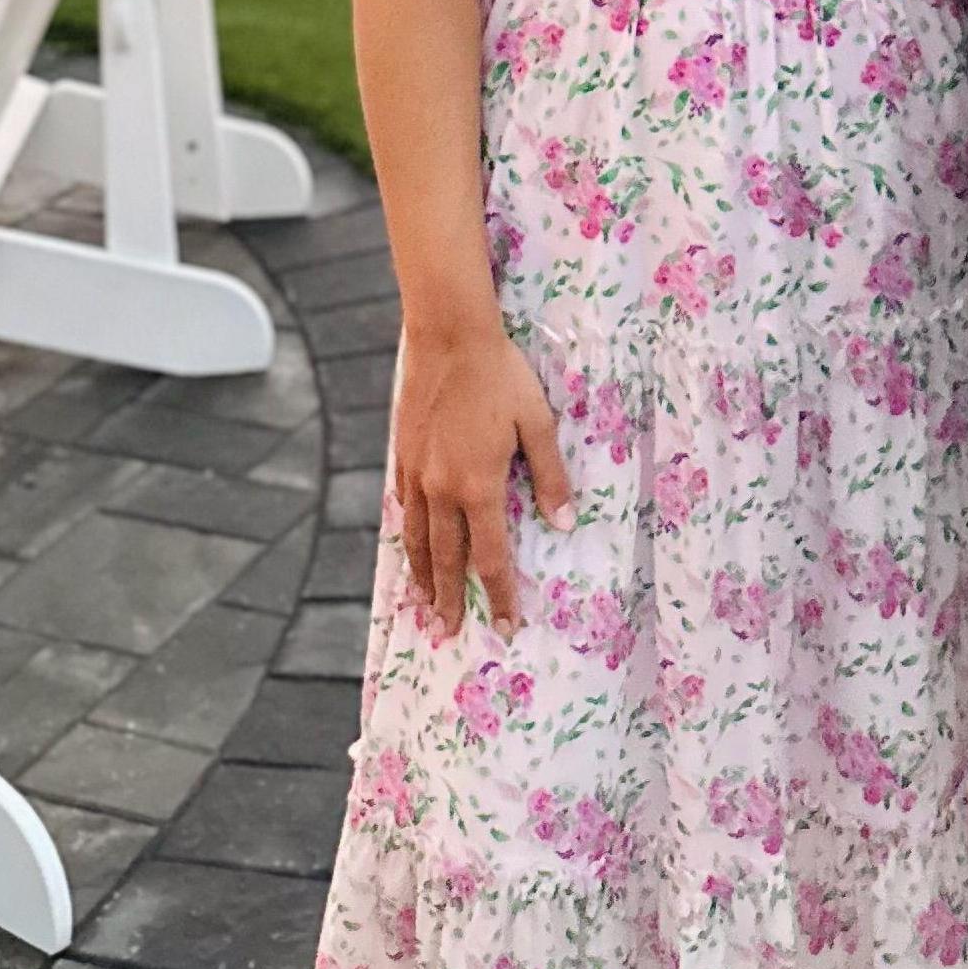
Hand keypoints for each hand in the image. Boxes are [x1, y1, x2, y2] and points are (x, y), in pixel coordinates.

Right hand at [391, 319, 571, 632]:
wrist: (449, 337)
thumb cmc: (501, 375)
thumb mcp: (537, 422)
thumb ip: (550, 476)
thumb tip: (564, 523)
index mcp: (480, 486)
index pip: (491, 557)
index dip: (500, 594)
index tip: (505, 624)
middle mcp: (443, 490)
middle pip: (448, 559)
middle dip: (452, 598)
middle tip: (451, 630)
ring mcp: (417, 475)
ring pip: (418, 540)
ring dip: (423, 577)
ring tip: (426, 605)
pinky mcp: (403, 457)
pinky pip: (404, 510)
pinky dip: (407, 538)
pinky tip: (410, 547)